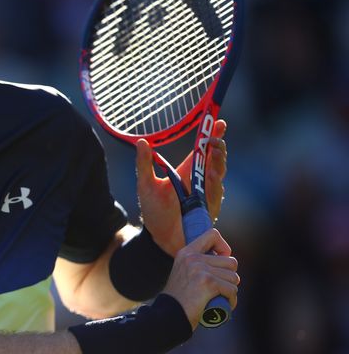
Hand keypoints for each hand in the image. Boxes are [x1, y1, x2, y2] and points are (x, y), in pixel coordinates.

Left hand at [136, 120, 226, 255]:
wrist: (159, 238)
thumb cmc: (153, 211)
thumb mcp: (145, 185)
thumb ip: (144, 164)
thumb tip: (140, 141)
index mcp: (187, 171)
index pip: (202, 150)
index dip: (212, 135)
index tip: (218, 121)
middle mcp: (200, 180)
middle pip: (216, 159)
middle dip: (219, 146)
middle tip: (215, 138)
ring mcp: (207, 194)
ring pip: (219, 174)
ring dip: (218, 162)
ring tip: (214, 151)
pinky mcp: (210, 208)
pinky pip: (216, 194)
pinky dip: (214, 183)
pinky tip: (210, 175)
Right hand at [162, 229, 238, 329]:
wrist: (169, 314)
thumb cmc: (179, 297)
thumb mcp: (183, 272)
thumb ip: (195, 263)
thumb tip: (221, 258)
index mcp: (186, 252)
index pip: (213, 234)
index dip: (224, 248)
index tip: (221, 261)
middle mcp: (193, 258)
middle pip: (230, 261)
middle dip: (230, 276)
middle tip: (220, 287)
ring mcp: (200, 269)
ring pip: (234, 277)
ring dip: (231, 289)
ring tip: (220, 297)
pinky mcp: (208, 283)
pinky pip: (232, 290)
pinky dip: (232, 300)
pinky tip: (225, 304)